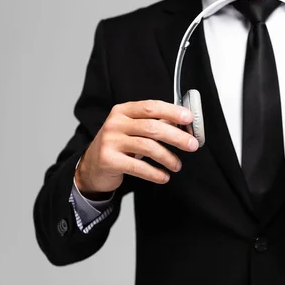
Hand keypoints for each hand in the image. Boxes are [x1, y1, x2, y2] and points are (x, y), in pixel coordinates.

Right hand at [75, 100, 199, 196]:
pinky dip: (154, 173)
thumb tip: (183, 126)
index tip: (189, 118)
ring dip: (167, 157)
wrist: (92, 166)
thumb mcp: (132, 129)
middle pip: (152, 127)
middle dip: (176, 136)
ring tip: (177, 165)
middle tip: (192, 144)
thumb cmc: (119, 145)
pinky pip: (138, 166)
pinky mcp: (108, 160)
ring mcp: (110, 141)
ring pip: (147, 147)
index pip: (150, 107)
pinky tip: (163, 176)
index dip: (171, 111)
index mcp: (123, 111)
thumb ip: (154, 124)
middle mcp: (115, 123)